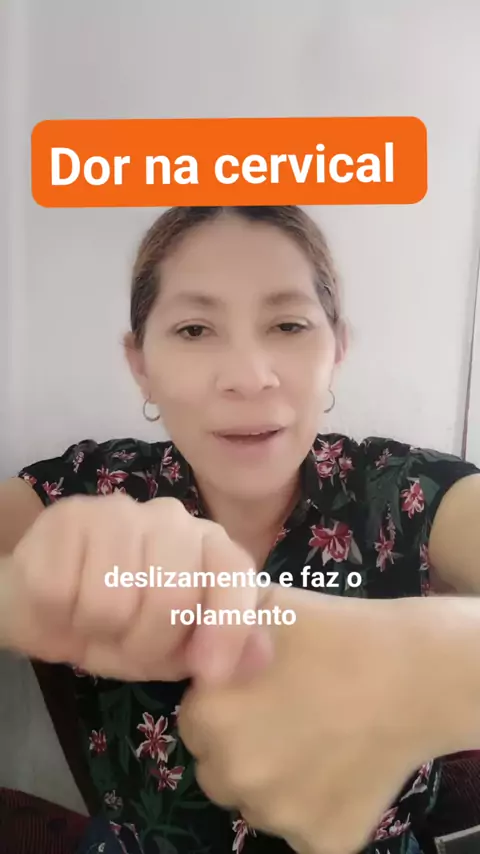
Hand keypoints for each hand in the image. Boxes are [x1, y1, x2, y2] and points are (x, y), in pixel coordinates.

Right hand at [1, 493, 270, 681]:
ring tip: (93, 622)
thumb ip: (222, 650)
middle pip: (172, 595)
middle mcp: (169, 518)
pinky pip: (63, 592)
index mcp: (207, 544)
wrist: (47, 604)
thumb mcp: (175, 650)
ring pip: (113, 599)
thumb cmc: (121, 626)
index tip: (209, 673)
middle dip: (147, 643)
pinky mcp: (67, 516)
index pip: (233, 572)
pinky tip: (63, 604)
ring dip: (98, 632)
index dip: (227, 625)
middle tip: (128, 644)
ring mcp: (117, 511)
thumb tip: (264, 655)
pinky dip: (59, 616)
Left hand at [178, 586, 441, 853]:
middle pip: (219, 769)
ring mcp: (278, 815)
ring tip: (319, 738)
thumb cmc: (334, 630)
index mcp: (209, 716)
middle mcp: (232, 774)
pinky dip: (317, 806)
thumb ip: (214, 624)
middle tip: (290, 715)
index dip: (227, 704)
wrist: (413, 671)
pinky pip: (302, 829)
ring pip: (258, 803)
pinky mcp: (321, 841)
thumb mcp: (264, 602)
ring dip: (276, 780)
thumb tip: (189, 643)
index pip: (194, 723)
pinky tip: (341, 766)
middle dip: (243, 747)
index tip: (261, 690)